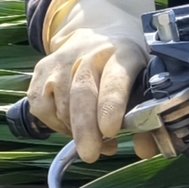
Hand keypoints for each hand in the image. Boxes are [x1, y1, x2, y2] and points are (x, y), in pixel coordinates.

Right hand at [27, 0, 171, 163]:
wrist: (100, 32)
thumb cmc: (127, 67)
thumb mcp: (145, 83)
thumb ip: (147, 119)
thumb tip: (145, 151)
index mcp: (123, 54)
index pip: (115, 79)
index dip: (111, 105)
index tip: (111, 130)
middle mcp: (90, 53)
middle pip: (82, 93)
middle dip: (85, 128)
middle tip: (90, 154)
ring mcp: (61, 60)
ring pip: (61, 105)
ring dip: (76, 132)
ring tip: (94, 141)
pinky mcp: (41, 70)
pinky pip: (42, 107)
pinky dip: (56, 125)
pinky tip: (73, 127)